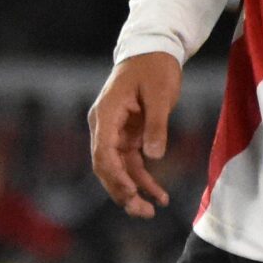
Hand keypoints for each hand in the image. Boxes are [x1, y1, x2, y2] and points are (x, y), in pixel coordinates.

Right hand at [90, 51, 180, 217]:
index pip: (102, 152)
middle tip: (142, 212)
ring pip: (118, 169)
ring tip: (151, 211)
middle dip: (122, 192)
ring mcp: (115, 132)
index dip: (115, 176)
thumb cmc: (155, 67)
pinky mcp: (127, 135)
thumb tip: (154, 156)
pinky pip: (131, 163)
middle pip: (106, 167)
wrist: (154, 50)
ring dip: (133, 191)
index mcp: (106, 114)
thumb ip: (156, 125)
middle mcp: (104, 126)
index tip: (131, 192)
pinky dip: (143, 179)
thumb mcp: (160, 94)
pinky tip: (159, 195)